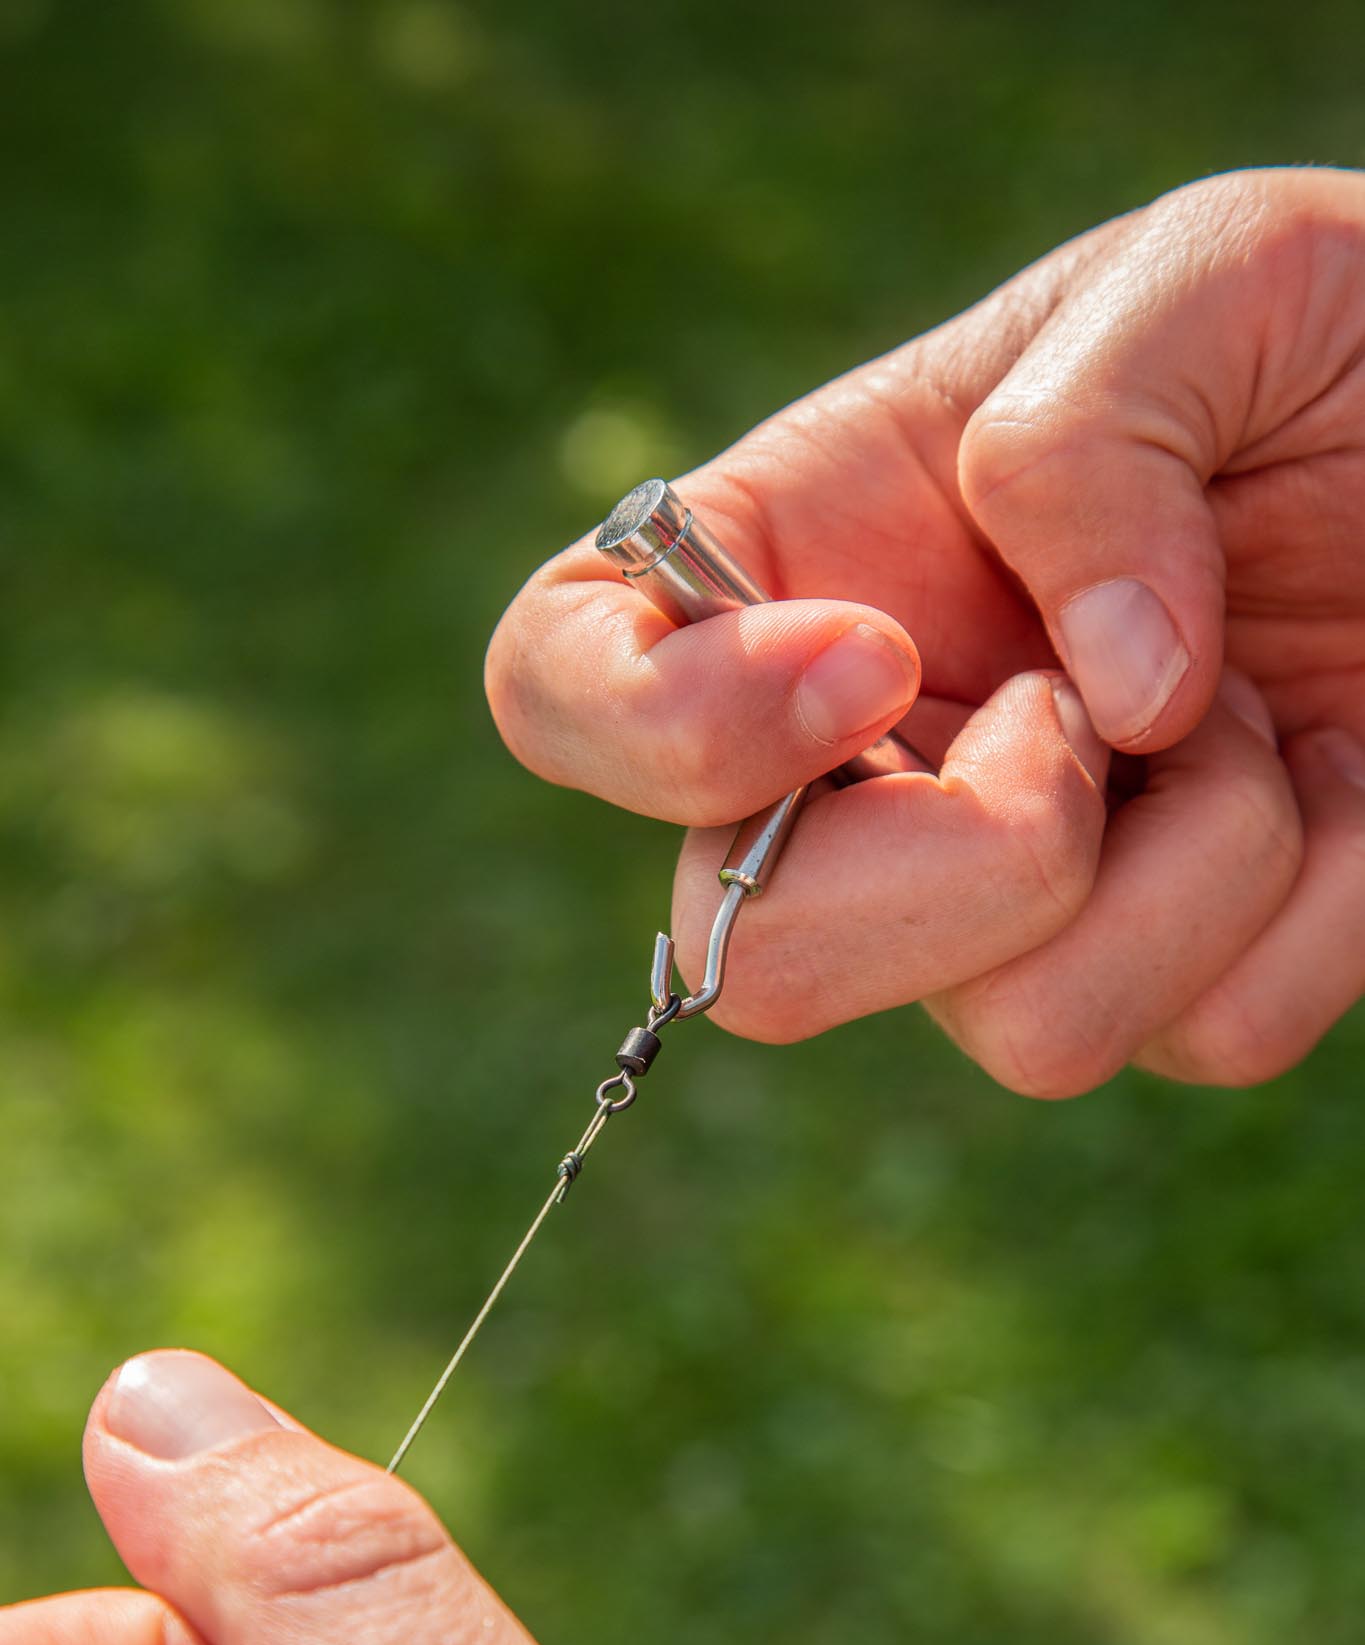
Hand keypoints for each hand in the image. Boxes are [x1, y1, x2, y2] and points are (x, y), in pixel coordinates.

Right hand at [486, 167, 1364, 1093]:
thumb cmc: (1311, 331)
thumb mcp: (1201, 285)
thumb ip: (1083, 443)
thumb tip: (1112, 697)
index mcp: (799, 570)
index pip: (560, 693)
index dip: (663, 729)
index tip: (874, 659)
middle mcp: (871, 767)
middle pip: (763, 963)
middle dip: (970, 866)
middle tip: (1105, 722)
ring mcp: (1016, 894)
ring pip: (1029, 1037)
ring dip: (1197, 859)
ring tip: (1256, 708)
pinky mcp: (1179, 969)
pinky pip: (1216, 1036)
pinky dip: (1325, 901)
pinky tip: (1342, 771)